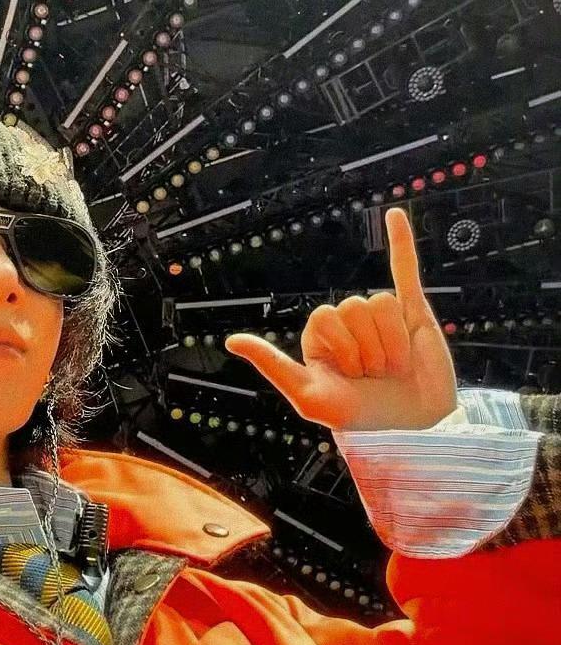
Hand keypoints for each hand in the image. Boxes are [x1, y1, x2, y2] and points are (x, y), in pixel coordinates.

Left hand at [224, 207, 457, 432]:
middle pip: (354, 307)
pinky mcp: (412, 311)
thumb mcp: (309, 396)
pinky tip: (394, 215)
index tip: (350, 375)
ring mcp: (381, 316)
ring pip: (383, 303)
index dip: (342, 346)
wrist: (414, 428)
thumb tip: (230, 341)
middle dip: (370, 348)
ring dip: (393, 342)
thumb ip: (273, 365)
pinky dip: (402, 241)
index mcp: (321, 337)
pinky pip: (405, 269)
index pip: (325, 315)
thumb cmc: (361, 416)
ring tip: (396, 366)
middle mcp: (349, 323)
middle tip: (376, 375)